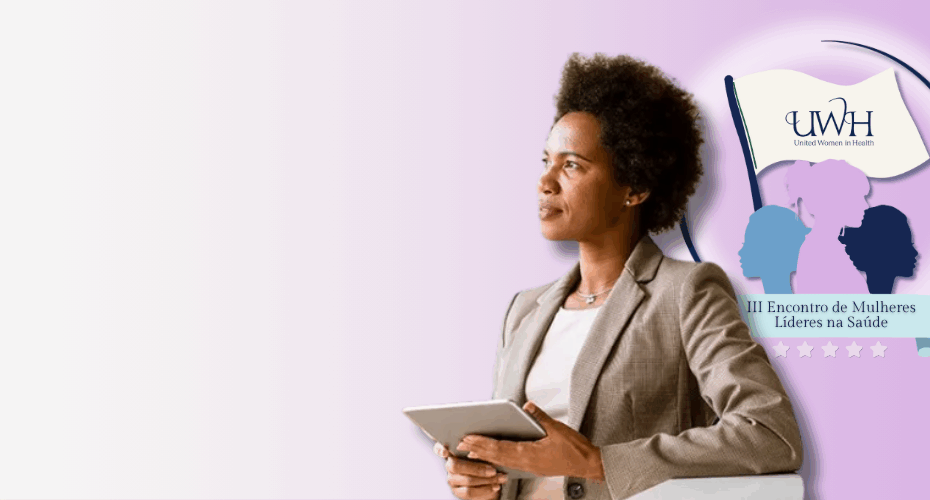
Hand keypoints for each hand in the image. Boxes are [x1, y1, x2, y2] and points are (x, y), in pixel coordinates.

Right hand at [434, 441, 507, 499]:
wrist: (489, 482)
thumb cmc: (485, 462)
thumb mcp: (482, 453)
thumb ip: (478, 450)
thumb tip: (484, 446)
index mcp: (451, 452)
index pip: (439, 449)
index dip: (440, 449)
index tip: (446, 451)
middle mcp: (449, 466)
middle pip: (456, 466)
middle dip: (477, 469)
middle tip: (493, 470)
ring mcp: (452, 480)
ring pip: (466, 480)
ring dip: (486, 480)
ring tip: (500, 478)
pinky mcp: (458, 491)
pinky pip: (470, 492)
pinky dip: (485, 489)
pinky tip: (495, 486)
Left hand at [456, 401, 605, 480]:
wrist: (588, 464)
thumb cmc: (575, 449)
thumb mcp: (558, 429)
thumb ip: (540, 417)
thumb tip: (527, 406)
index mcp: (531, 454)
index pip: (501, 448)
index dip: (483, 443)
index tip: (469, 438)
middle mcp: (527, 463)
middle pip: (497, 456)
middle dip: (478, 449)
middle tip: (461, 443)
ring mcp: (529, 467)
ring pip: (502, 461)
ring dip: (485, 455)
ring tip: (470, 450)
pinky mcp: (533, 467)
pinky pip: (510, 464)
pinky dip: (497, 459)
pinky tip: (492, 457)